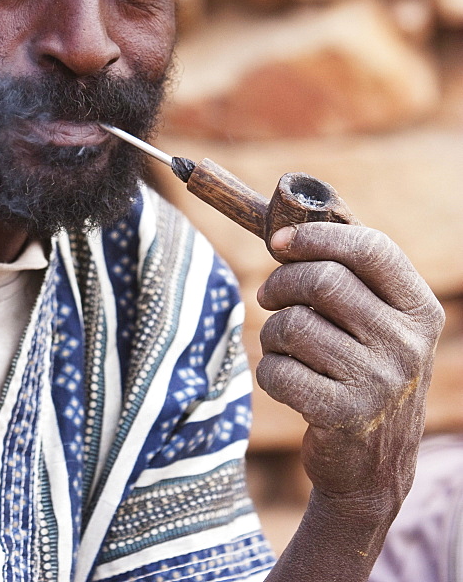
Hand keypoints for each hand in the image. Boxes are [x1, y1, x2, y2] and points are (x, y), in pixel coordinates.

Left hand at [256, 222, 443, 518]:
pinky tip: (283, 381)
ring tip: (281, 346)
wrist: (371, 465)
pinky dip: (268, 370)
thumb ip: (348, 273)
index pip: (371, 248)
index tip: (279, 242)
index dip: (317, 237)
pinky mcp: (345, 415)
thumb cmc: (361, 371)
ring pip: (294, 325)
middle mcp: (408, 344)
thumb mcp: (377, 322)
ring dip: (271, 333)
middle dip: (282, 284)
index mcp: (419, 309)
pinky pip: (279, 370)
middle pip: (324, 280)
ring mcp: (381, 382)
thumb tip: (290, 223)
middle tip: (269, 296)